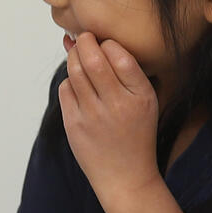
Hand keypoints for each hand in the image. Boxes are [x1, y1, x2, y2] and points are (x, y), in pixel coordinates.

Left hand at [59, 32, 161, 195]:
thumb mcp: (146, 101)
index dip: (108, 43)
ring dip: (74, 57)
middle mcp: (117, 105)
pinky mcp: (74, 125)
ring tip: (79, 55)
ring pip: (75, 71)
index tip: (104, 43)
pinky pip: (65, 89)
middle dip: (84, 41)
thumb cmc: (136, 134)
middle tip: (84, 37)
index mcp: (141, 96)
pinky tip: (77, 84)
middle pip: (93, 59)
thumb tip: (95, 40)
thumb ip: (127, 72)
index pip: (120, 56)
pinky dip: (69, 80)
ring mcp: (93, 116)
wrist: (125, 176)